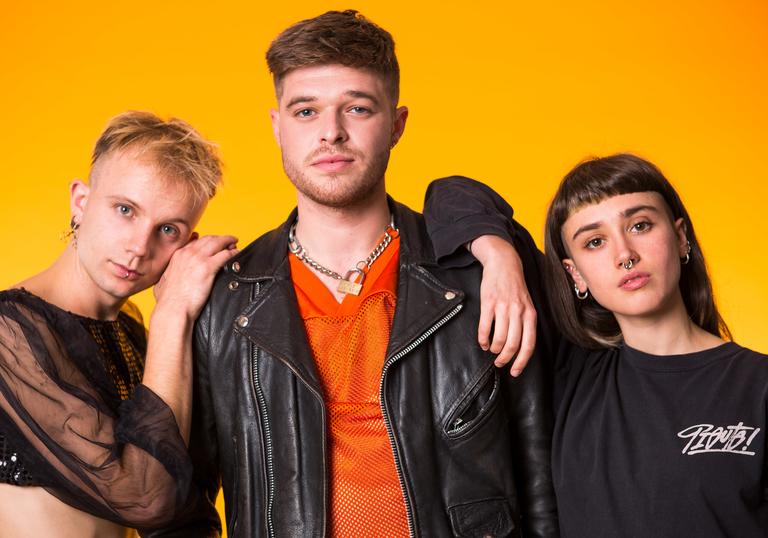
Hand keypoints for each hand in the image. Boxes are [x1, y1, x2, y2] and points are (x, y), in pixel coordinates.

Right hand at [153, 234, 238, 320]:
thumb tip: (171, 275)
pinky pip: (225, 254)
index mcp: (178, 255)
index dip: (208, 241)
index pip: (196, 241)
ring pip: (218, 243)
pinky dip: (233, 252)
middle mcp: (188, 253)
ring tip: (235, 245)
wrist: (173, 309)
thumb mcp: (164, 281)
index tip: (215, 243)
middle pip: (209, 239)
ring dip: (229, 242)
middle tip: (230, 242)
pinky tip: (237, 254)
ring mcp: (198, 259)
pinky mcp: (207, 267)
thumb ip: (170, 273)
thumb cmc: (169, 301)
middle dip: (220, 239)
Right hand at [470, 235, 536, 376]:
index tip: (515, 371)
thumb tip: (520, 347)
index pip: (529, 344)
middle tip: (499, 363)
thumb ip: (525, 323)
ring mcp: (503, 307)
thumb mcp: (527, 304)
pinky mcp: (489, 303)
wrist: (504, 264)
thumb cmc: (515, 287)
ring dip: (494, 349)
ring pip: (499, 338)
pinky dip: (482, 339)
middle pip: (513, 344)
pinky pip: (485, 327)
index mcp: (530, 314)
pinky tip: (482, 342)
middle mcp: (518, 312)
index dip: (522, 361)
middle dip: (505, 358)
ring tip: (491, 350)